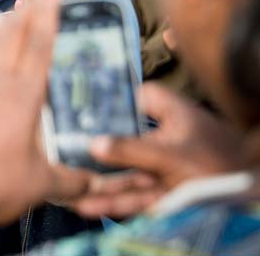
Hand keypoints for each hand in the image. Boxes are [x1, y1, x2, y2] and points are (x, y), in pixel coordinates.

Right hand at [71, 83, 245, 218]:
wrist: (249, 197)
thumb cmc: (218, 164)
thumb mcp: (171, 154)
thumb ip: (130, 149)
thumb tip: (93, 143)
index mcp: (172, 114)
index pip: (139, 97)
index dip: (114, 99)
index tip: (83, 104)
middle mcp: (165, 139)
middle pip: (124, 141)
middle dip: (95, 151)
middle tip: (62, 152)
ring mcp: (165, 168)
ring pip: (126, 174)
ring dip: (100, 185)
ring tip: (70, 191)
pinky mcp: (166, 194)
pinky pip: (135, 197)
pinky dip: (114, 204)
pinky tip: (89, 207)